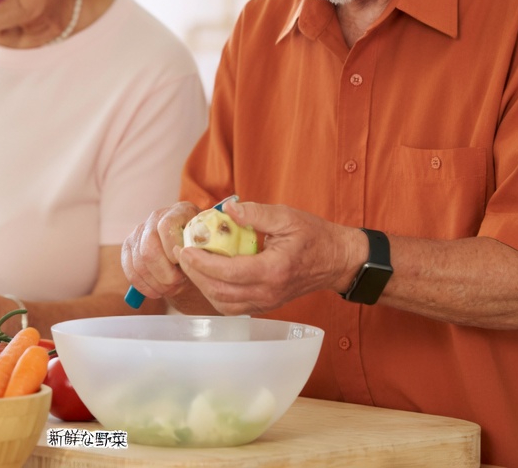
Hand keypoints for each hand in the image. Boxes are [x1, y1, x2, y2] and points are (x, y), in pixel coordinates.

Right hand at [121, 202, 205, 309]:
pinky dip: (143, 285)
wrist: (193, 256)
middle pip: (149, 247)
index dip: (172, 248)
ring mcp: (141, 231)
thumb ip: (207, 248)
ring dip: (156, 281)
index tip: (184, 264)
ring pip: (139, 262)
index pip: (166, 226)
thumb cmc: (205, 251)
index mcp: (181, 211)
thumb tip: (201, 258)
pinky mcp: (130, 246)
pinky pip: (130, 270)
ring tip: (172, 288)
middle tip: (177, 283)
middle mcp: (157, 217)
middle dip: (163, 272)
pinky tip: (157, 291)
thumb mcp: (212, 246)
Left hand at [178, 200, 363, 315]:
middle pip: (221, 292)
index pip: (229, 273)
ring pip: (224, 304)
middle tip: (181, 254)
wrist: (336, 260)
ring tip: (191, 265)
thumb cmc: (314, 236)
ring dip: (203, 286)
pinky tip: (207, 276)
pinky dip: (215, 294)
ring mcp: (267, 303)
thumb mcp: (287, 216)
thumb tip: (228, 209)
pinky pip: (233, 307)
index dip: (203, 263)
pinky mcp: (265, 305)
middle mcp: (268, 292)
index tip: (186, 249)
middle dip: (196, 274)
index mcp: (274, 270)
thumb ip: (256, 213)